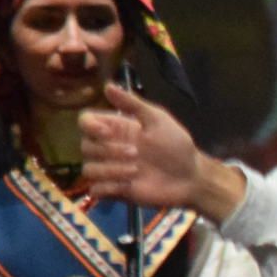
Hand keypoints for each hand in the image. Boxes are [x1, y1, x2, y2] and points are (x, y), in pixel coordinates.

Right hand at [80, 87, 246, 222]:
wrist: (191, 177)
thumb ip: (134, 104)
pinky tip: (129, 186)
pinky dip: (108, 187)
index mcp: (115, 129)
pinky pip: (95, 190)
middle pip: (85, 146)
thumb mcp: (158, 120)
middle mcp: (108, 148)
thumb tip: (108, 85)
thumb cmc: (176, 146)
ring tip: (136, 171)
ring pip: (88, 169)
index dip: (90, 126)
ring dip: (109, 170)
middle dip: (108, 151)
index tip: (108, 132)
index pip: (85, 122)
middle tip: (136, 154)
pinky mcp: (116, 191)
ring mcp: (111, 170)